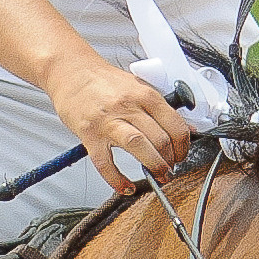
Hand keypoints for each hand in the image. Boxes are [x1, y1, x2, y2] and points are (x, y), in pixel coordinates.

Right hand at [49, 51, 192, 191]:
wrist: (72, 72)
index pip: (175, 125)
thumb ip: (161, 108)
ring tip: (158, 176)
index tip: (181, 155)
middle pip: (160, 139)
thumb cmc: (104, 81)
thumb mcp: (139, 87)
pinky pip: (106, 163)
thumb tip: (186, 129)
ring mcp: (108, 121)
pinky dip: (117, 179)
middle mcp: (128, 106)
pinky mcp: (90, 134)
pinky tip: (126, 186)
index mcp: (145, 95)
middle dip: (170, 160)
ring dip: (154, 166)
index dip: (183, 146)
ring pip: (139, 147)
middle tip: (169, 168)